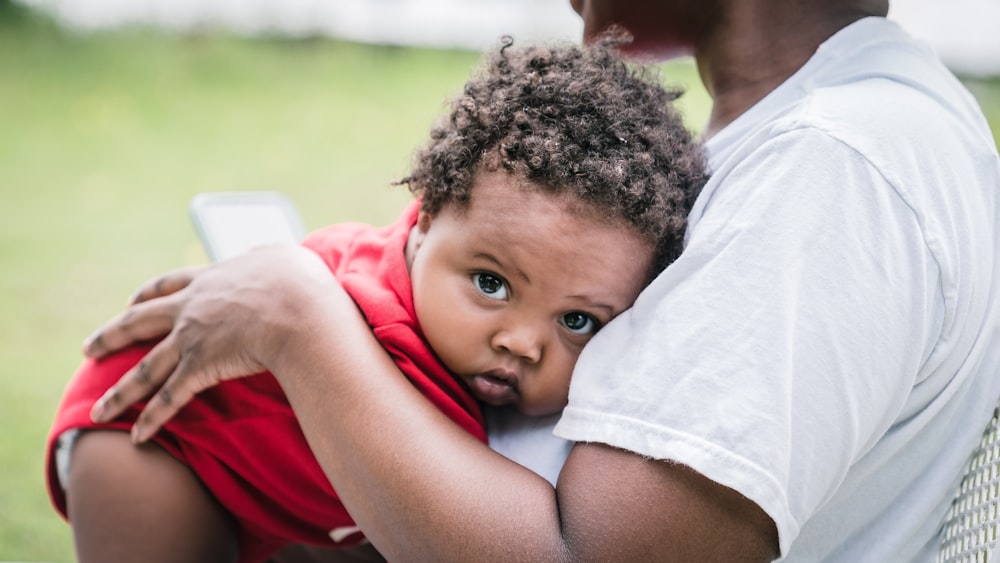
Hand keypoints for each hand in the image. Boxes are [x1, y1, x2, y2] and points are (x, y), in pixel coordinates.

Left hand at [86, 244, 334, 442]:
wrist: (298, 308)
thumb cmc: (298, 281)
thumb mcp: (279, 256)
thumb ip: (263, 254)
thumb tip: (260, 251)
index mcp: (209, 279)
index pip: (167, 285)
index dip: (146, 294)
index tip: (130, 301)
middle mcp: (190, 308)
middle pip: (138, 323)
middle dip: (111, 337)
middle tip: (89, 350)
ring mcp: (192, 338)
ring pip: (145, 369)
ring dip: (119, 393)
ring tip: (97, 411)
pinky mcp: (201, 366)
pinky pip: (170, 397)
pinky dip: (152, 418)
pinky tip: (137, 436)